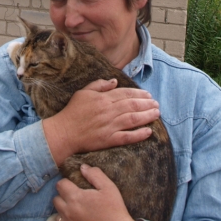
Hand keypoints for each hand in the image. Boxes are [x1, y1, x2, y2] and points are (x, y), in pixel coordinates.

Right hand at [42, 79, 159, 165]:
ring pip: (132, 119)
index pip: (125, 94)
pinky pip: (127, 137)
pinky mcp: (109, 140)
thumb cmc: (73, 111)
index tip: (148, 95)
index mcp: (103, 99)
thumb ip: (99, 85)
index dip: (138, 94)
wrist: (64, 132)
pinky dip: (139, 134)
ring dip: (147, 116)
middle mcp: (108, 111)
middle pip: (132, 106)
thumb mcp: (83, 92)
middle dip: (146, 104)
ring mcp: (109, 126)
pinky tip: (148, 131)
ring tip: (157, 113)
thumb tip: (115, 81)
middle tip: (157, 104)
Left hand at [53, 164, 146, 220]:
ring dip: (64, 209)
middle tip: (76, 197)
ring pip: (58, 214)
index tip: (74, 185)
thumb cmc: (115, 211)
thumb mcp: (109, 188)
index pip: (60, 185)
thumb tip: (82, 167)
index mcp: (75, 198)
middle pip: (56, 199)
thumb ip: (94, 174)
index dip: (67, 183)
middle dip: (63, 196)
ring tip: (77, 209)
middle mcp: (68, 212)